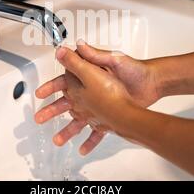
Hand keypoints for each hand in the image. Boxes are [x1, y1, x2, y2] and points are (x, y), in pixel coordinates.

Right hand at [34, 41, 157, 154]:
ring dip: (67, 128)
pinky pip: (97, 130)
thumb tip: (76, 45)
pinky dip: (90, 139)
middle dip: (52, 109)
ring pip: (78, 118)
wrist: (153, 84)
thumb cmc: (135, 69)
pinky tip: (82, 148)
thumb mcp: (113, 59)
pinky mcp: (110, 115)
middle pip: (67, 101)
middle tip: (41, 116)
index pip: (65, 80)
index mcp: (90, 74)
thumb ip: (94, 55)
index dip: (52, 87)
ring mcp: (100, 104)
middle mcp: (92, 89)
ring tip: (57, 138)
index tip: (41, 93)